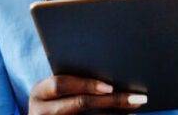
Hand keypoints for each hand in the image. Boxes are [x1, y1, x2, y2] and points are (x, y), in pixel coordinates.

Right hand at [28, 75, 147, 113]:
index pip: (61, 84)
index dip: (85, 84)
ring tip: (136, 106)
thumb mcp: (56, 87)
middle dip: (110, 101)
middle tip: (137, 98)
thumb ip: (74, 77)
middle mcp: (41, 111)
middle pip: (79, 104)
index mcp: (39, 92)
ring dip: (115, 113)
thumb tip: (113, 68)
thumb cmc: (55, 95)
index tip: (110, 87)